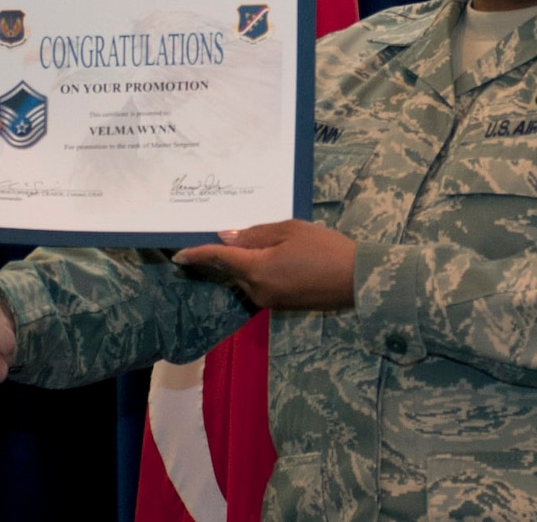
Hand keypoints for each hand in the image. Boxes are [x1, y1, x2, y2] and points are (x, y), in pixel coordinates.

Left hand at [172, 220, 354, 310]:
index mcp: (257, 269)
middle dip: (230, 254)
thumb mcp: (290, 230)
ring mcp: (270, 301)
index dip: (198, 254)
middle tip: (235, 234)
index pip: (219, 259)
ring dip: (248, 263)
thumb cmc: (325, 248)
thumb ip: (256, 234)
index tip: (179, 255)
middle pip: (234, 269)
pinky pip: (261, 285)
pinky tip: (276, 257)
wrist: (358, 280)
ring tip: (266, 242)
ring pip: (247, 278)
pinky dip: (261, 271)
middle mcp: (257, 290)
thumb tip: (227, 239)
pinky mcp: (282, 305)